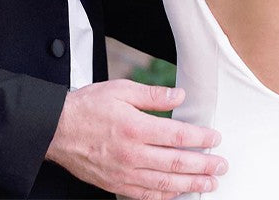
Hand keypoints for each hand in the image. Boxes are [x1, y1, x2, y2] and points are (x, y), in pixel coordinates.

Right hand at [46, 79, 227, 199]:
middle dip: (203, 165)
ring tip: (209, 183)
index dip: (200, 139)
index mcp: (135, 128)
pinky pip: (145, 195)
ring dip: (190, 185)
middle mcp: (132, 154)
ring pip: (164, 184)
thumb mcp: (121, 90)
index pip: (177, 136)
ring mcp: (124, 173)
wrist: (57, 129)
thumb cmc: (89, 106)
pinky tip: (178, 194)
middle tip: (221, 166)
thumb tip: (180, 96)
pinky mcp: (115, 185)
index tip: (215, 139)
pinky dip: (165, 197)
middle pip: (176, 164)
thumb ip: (153, 95)